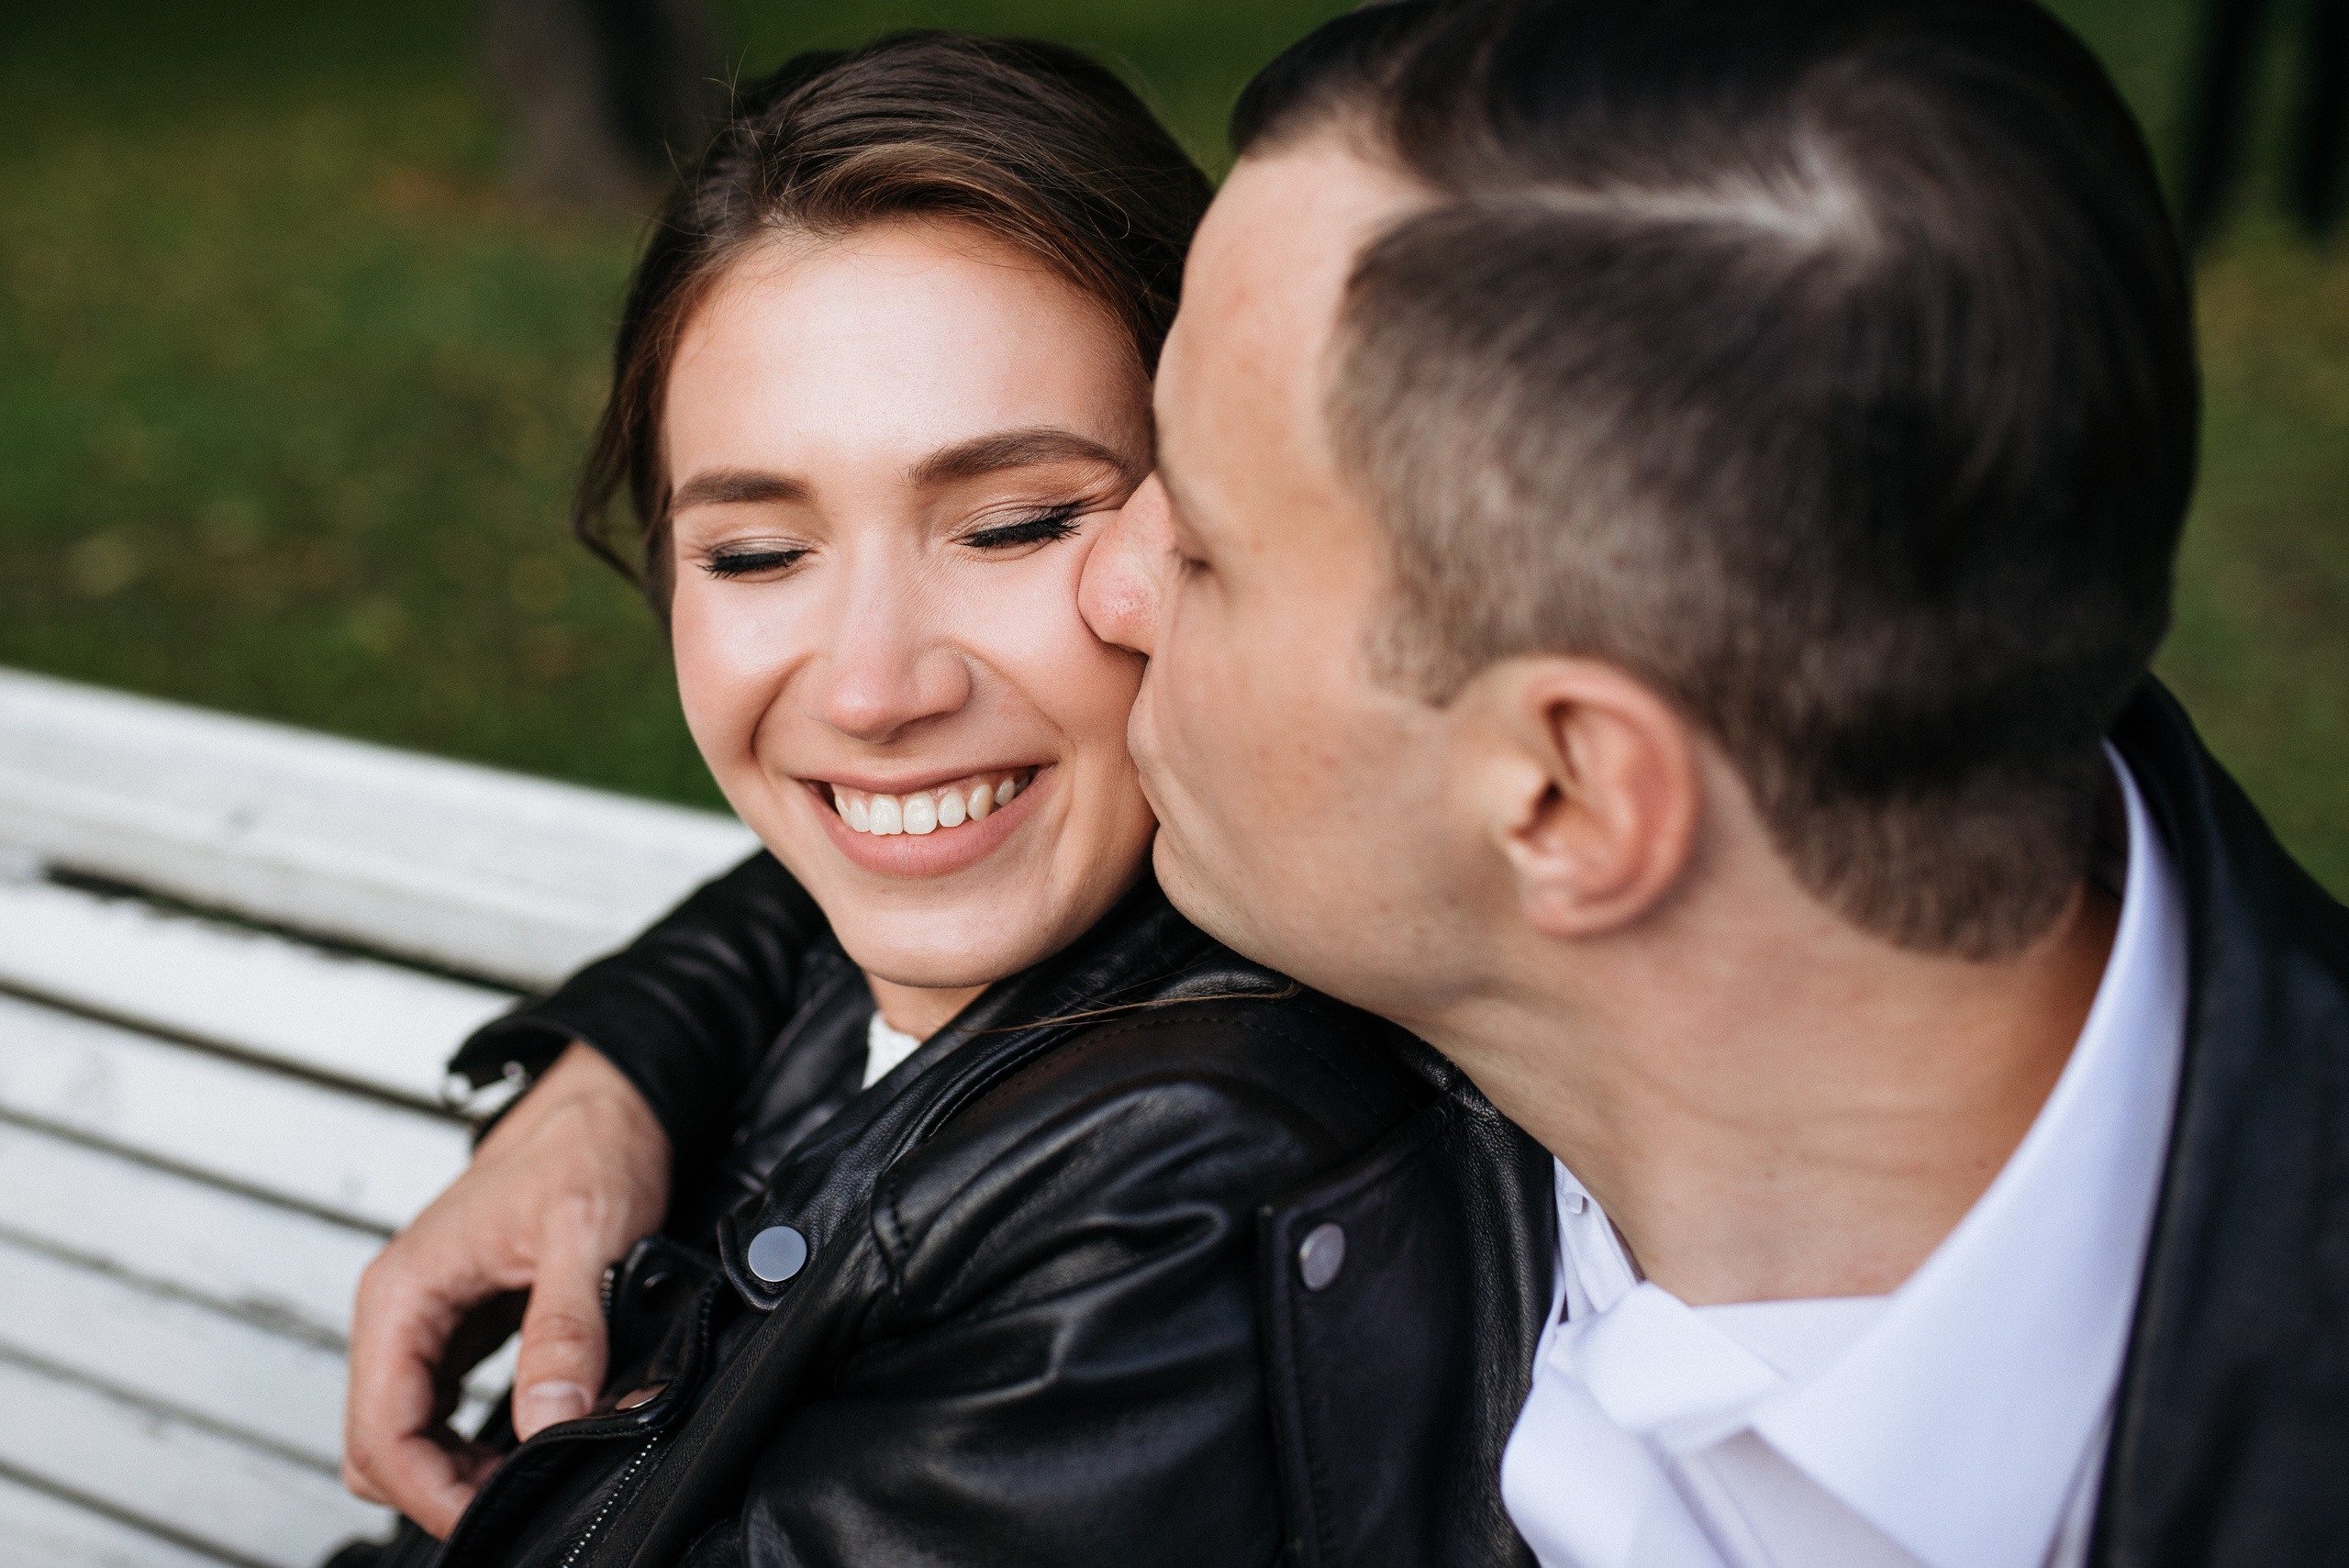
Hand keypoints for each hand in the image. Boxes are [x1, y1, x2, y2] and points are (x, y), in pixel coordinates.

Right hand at [342, 1043, 670, 1536]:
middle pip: (380, 1446)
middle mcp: (402, 1310)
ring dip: (460, 1469)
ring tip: (534, 1476)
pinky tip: (534, 1441)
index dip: (430, 1493)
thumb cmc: (587, 1143)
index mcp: (404, 1293)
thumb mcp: (586, 1233)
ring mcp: (431, 1319)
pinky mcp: (467, 1323)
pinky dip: (480, 1438)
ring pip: (411, 1432)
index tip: (494, 1516)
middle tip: (524, 1503)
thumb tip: (549, 1419)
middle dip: (440, 1490)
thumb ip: (564, 1328)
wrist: (606, 1098)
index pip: (380, 1434)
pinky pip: (448, 1406)